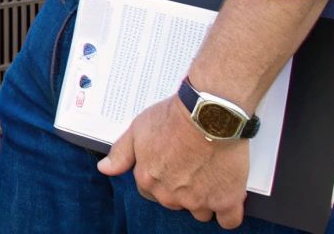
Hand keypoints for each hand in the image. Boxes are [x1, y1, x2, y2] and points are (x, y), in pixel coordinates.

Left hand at [97, 95, 249, 227]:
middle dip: (180, 189)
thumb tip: (105, 169)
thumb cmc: (174, 117)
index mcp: (148, 179)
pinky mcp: (226, 200)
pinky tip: (227, 199)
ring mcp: (199, 200)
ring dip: (204, 200)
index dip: (160, 177)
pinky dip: (228, 213)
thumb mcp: (138, 128)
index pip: (149, 190)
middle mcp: (171, 195)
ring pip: (200, 212)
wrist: (208, 113)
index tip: (171, 166)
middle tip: (191, 166)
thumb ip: (121, 153)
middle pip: (174, 202)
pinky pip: (228, 220)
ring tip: (210, 176)